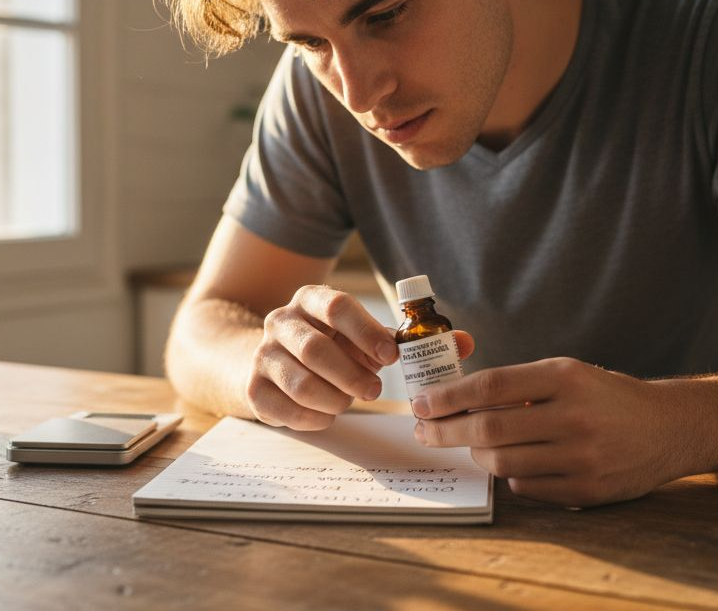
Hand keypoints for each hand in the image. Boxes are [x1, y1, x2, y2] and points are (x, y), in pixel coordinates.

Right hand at [246, 285, 475, 430]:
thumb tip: (465, 342)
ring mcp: (262, 353)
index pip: (337, 306)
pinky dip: (312, 418)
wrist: (265, 360)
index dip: (367, 333)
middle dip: (352, 375)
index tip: (392, 357)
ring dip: (334, 399)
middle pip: (316, 348)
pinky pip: (283, 409)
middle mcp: (281, 321)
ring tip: (351, 403)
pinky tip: (327, 415)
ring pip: (299, 381)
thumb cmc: (332, 347)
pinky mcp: (252, 387)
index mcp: (312, 299)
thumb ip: (411, 338)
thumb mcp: (366, 336)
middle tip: (376, 392)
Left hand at [411, 357, 683, 507]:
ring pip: (502, 462)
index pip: (492, 385)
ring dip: (477, 454)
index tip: (422, 404)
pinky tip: (513, 464)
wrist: (669, 428)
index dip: (449, 396)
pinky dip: (510, 476)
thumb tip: (457, 400)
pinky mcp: (588, 489)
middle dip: (446, 430)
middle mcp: (574, 415)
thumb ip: (521, 384)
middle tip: (425, 431)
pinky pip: (526, 487)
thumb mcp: (569, 374)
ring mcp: (582, 456)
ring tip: (473, 445)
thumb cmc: (606, 397)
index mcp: (566, 377)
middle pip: (490, 427)